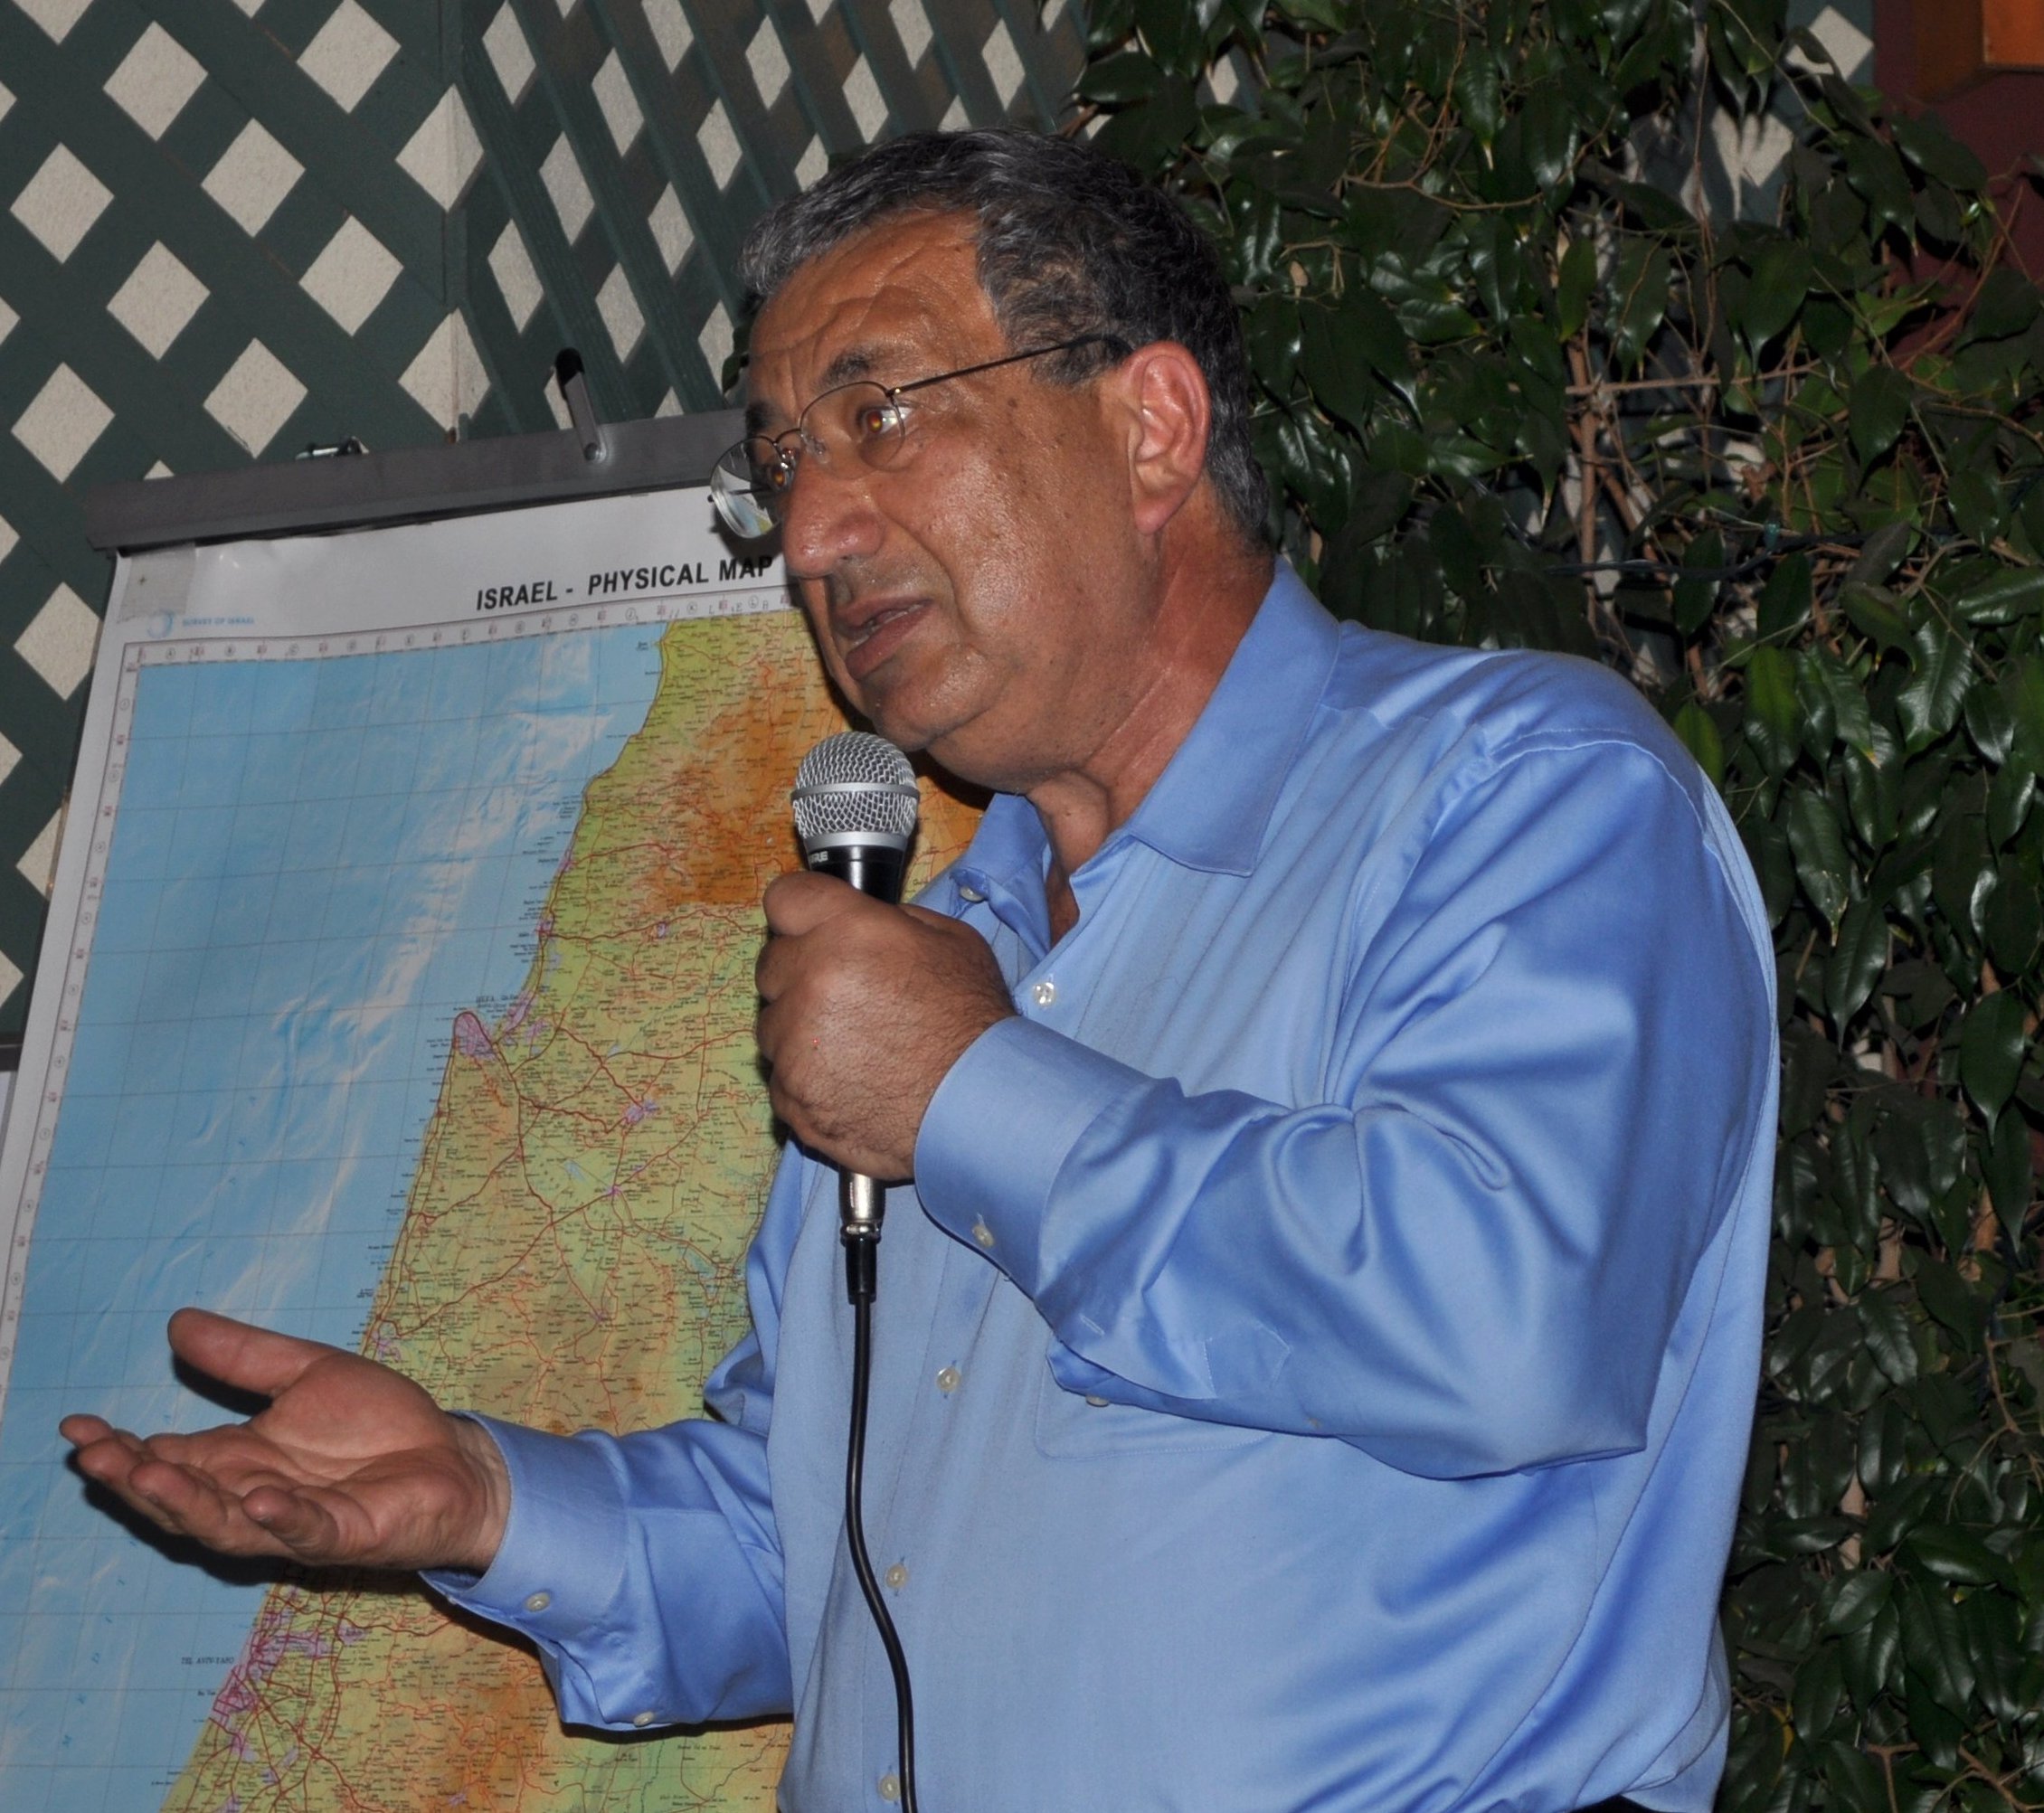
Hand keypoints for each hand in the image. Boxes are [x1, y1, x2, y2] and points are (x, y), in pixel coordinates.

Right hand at [60, 1308, 509, 1572]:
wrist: (450, 1458)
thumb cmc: (379, 1425)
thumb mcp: (308, 1373)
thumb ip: (245, 1357)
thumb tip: (178, 1322)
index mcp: (241, 1459)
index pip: (168, 1457)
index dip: (123, 1446)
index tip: (78, 1425)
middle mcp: (255, 1496)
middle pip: (182, 1498)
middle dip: (136, 1479)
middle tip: (96, 1454)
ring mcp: (297, 1520)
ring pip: (225, 1525)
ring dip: (186, 1503)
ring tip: (148, 1476)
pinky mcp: (346, 1533)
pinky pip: (307, 1531)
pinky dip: (281, 1519)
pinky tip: (256, 1500)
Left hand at [755, 871, 1014, 1177]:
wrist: (979, 1106)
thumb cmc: (973, 1022)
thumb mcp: (950, 942)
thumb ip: (891, 922)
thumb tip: (858, 922)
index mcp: (848, 932)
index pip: (785, 898)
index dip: (799, 913)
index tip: (809, 928)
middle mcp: (810, 981)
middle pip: (771, 964)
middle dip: (800, 974)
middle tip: (846, 996)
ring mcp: (794, 1043)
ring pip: (771, 1025)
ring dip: (800, 1030)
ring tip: (855, 1048)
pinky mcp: (791, 1095)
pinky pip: (781, 1076)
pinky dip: (807, 1078)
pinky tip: (852, 1082)